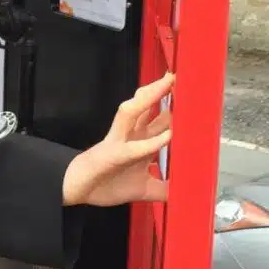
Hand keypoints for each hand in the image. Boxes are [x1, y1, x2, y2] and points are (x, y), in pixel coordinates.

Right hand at [62, 73, 173, 206]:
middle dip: (162, 91)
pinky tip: (167, 137)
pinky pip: (134, 147)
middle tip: (179, 76)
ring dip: (149, 97)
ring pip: (134, 112)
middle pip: (147, 106)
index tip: (189, 92)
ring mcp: (120, 141)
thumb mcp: (143, 190)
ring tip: (166, 84)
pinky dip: (151, 143)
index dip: (172, 105)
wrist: (78, 190)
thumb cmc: (107, 184)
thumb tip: (185, 192)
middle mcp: (130, 135)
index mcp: (139, 140)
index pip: (158, 117)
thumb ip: (163, 189)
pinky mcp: (113, 154)